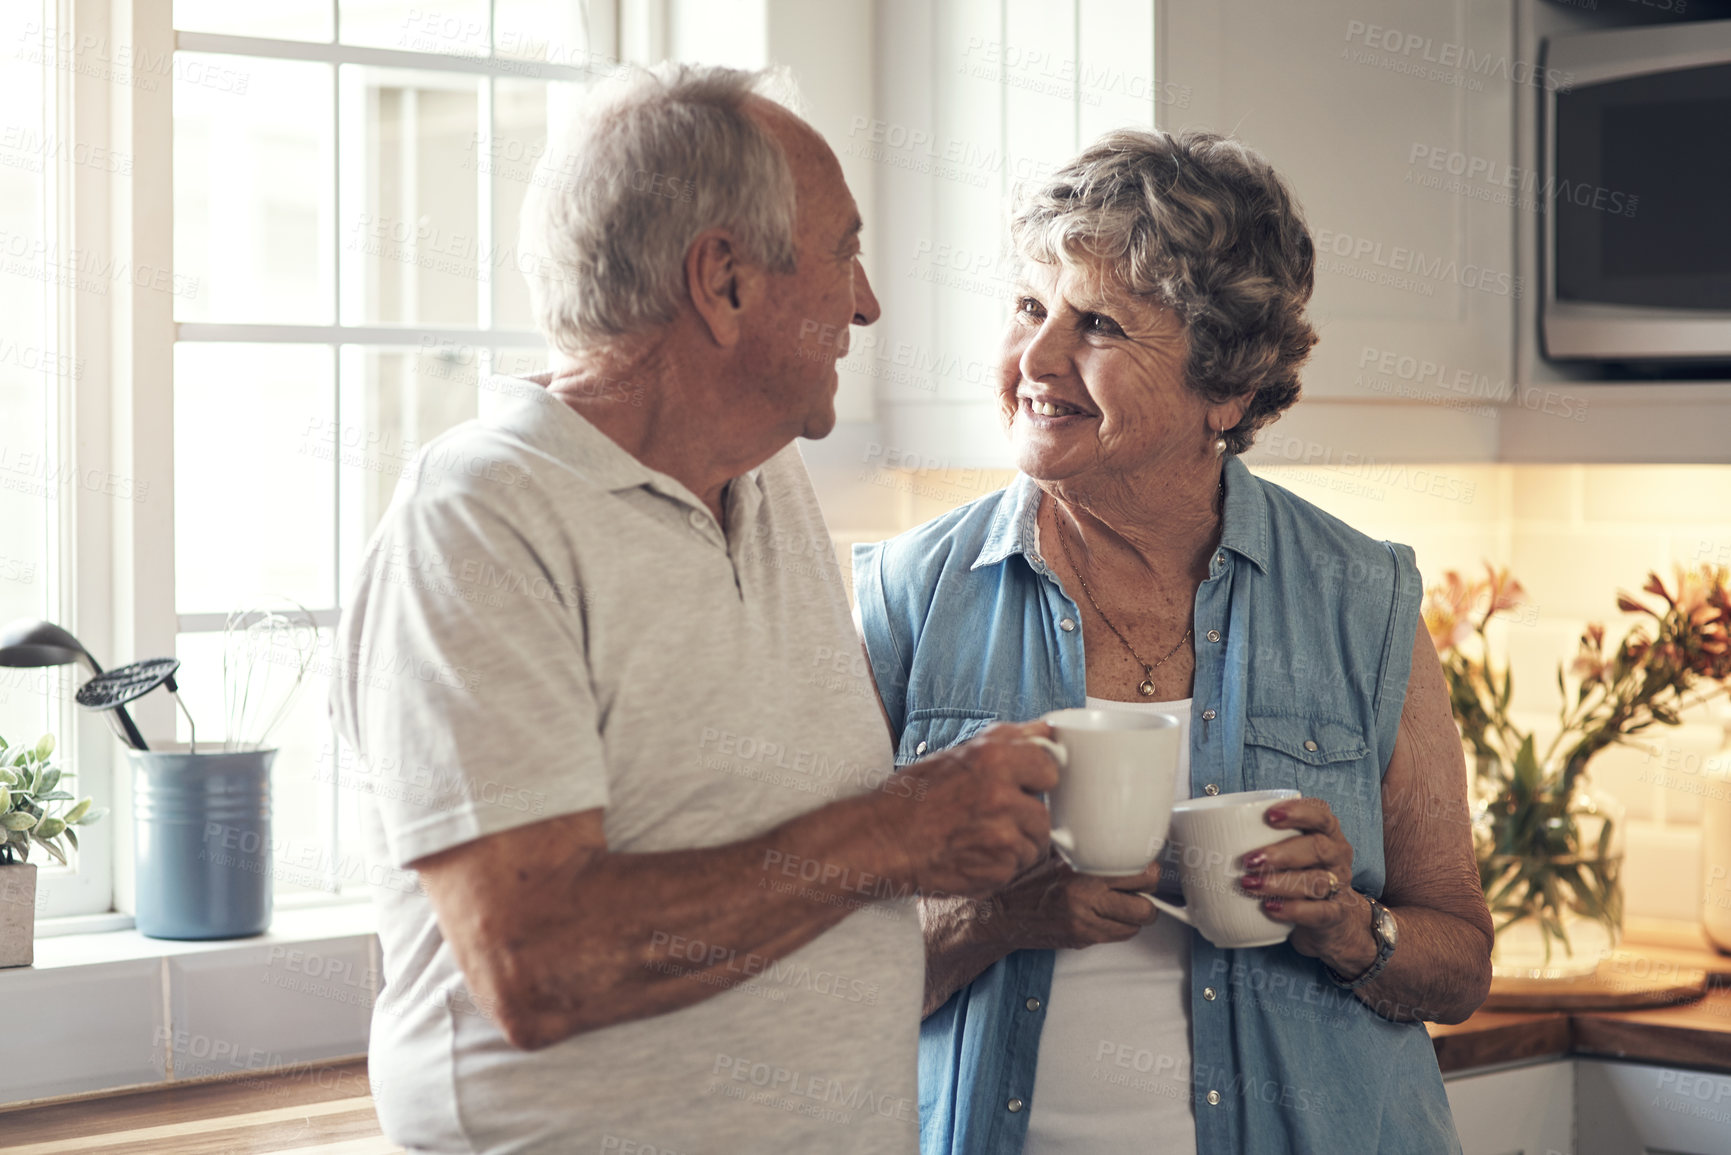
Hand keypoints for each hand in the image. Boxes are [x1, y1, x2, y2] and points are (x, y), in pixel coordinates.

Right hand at [876, 722, 1059, 898]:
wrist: (882, 841)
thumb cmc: (913, 798)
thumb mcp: (957, 755)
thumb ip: (1006, 743)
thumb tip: (1043, 730)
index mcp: (993, 757)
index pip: (1050, 766)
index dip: (1034, 779)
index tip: (1019, 786)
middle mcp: (1002, 794)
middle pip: (1045, 811)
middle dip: (1024, 817)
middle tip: (992, 818)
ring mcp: (1003, 834)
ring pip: (1035, 844)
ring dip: (1014, 846)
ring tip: (978, 839)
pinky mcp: (998, 868)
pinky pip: (1017, 868)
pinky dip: (999, 867)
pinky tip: (972, 856)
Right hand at [980, 852, 1161, 951]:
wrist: (1000, 912)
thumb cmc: (1027, 880)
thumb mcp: (1054, 850)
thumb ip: (1086, 844)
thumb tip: (1122, 835)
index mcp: (1080, 862)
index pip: (1137, 864)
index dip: (1145, 865)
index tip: (1142, 865)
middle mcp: (1084, 889)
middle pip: (1147, 890)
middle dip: (1145, 890)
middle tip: (1136, 887)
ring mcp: (1085, 916)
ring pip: (1140, 918)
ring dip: (1137, 913)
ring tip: (1122, 904)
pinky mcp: (1084, 936)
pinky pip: (1123, 934)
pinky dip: (1121, 927)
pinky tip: (1105, 917)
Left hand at [1237, 797, 1372, 968]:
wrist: (1331, 922)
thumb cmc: (1299, 875)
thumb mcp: (1286, 853)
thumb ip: (1256, 839)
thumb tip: (1194, 833)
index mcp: (1326, 833)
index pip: (1320, 814)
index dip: (1298, 812)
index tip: (1269, 815)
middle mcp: (1336, 857)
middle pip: (1317, 848)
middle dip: (1281, 852)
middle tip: (1249, 859)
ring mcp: (1339, 887)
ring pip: (1316, 881)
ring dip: (1280, 882)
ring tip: (1249, 885)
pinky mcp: (1334, 915)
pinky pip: (1318, 912)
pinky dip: (1293, 910)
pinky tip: (1270, 908)